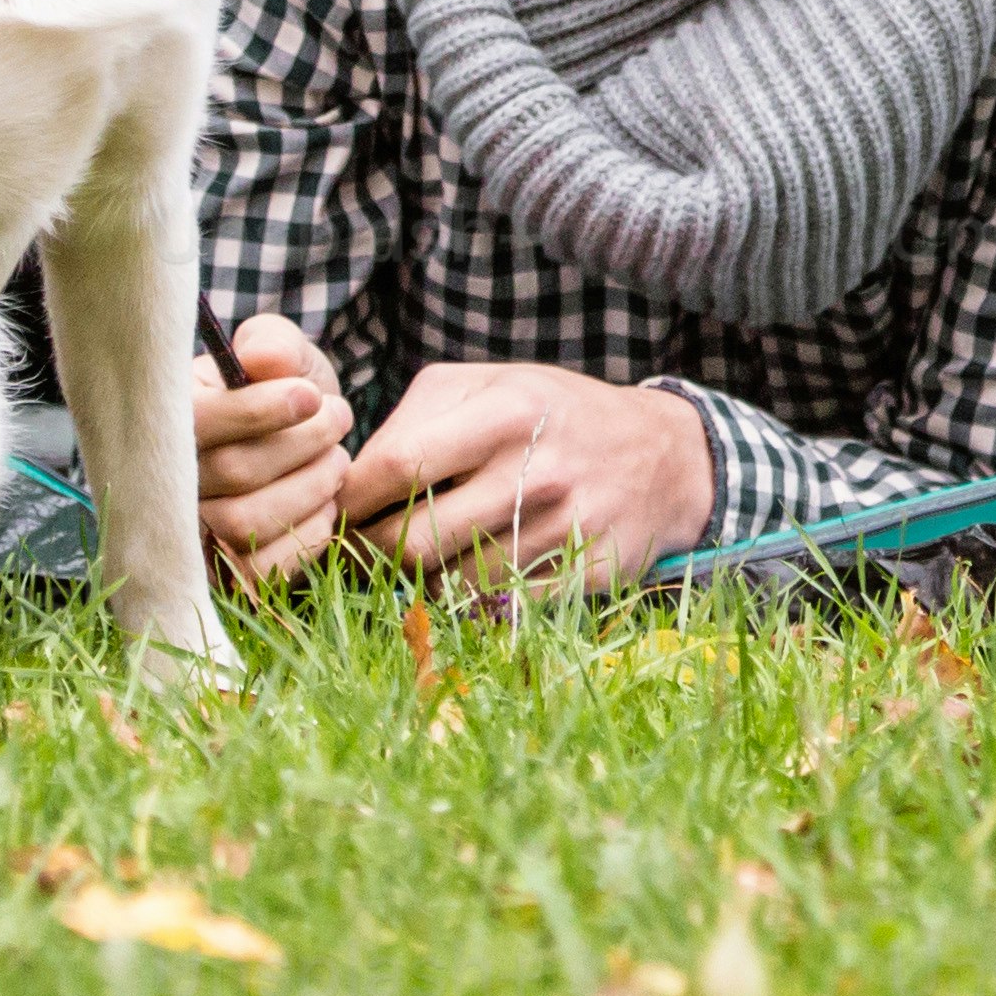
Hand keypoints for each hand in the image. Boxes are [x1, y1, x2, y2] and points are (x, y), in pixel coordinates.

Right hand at [188, 311, 352, 588]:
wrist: (300, 441)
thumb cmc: (280, 391)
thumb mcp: (278, 352)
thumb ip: (272, 344)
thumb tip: (266, 362)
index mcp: (170, 418)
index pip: (198, 421)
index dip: (258, 411)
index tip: (310, 395)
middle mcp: (167, 481)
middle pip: (234, 470)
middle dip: (302, 442)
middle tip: (338, 417)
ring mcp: (193, 533)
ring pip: (247, 521)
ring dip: (311, 485)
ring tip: (336, 458)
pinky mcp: (224, 574)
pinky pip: (263, 569)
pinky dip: (307, 534)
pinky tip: (324, 503)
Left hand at [336, 360, 714, 592]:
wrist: (660, 454)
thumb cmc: (551, 414)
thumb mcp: (489, 384)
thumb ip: (414, 419)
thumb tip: (348, 485)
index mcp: (507, 411)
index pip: (397, 466)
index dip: (350, 500)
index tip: (335, 511)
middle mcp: (538, 470)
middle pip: (414, 540)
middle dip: (369, 554)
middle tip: (359, 552)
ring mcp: (566, 528)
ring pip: (450, 587)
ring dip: (417, 584)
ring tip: (415, 563)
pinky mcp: (587, 575)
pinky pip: (498, 611)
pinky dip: (468, 604)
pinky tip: (465, 579)